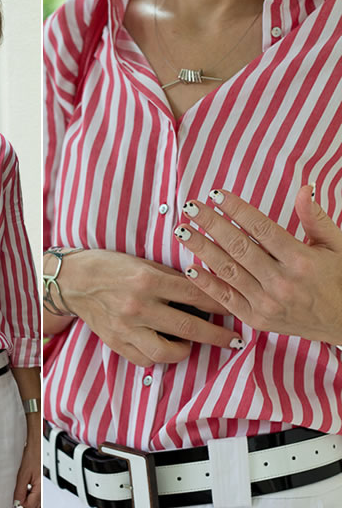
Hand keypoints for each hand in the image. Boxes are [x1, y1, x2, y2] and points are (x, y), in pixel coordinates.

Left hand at [13, 423, 40, 507]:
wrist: (38, 444)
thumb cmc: (33, 455)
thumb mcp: (22, 474)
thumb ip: (20, 490)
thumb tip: (17, 501)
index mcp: (40, 487)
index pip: (29, 505)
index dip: (20, 501)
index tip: (16, 495)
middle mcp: (45, 488)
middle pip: (34, 504)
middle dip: (25, 499)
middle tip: (19, 489)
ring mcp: (45, 485)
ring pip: (36, 499)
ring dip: (29, 494)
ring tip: (24, 482)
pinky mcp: (44, 481)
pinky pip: (38, 491)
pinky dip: (32, 489)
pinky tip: (28, 480)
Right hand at [57, 249, 244, 366]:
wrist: (73, 281)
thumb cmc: (109, 266)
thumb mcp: (142, 263)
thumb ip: (171, 277)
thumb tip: (204, 289)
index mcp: (147, 280)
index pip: (194, 293)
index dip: (220, 302)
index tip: (236, 309)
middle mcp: (137, 306)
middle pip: (189, 326)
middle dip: (218, 335)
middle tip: (234, 339)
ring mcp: (126, 327)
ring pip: (168, 352)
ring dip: (187, 350)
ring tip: (193, 345)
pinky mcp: (116, 342)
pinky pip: (145, 360)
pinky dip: (159, 357)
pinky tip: (165, 347)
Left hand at [174, 185, 341, 344]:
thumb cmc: (339, 279)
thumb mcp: (336, 247)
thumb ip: (316, 219)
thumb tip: (305, 188)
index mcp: (301, 260)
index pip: (261, 228)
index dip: (237, 209)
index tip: (216, 194)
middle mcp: (282, 282)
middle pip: (238, 246)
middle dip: (210, 224)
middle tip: (190, 207)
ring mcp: (267, 303)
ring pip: (227, 270)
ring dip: (201, 248)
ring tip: (181, 231)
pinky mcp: (256, 319)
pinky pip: (225, 298)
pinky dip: (206, 283)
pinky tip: (189, 267)